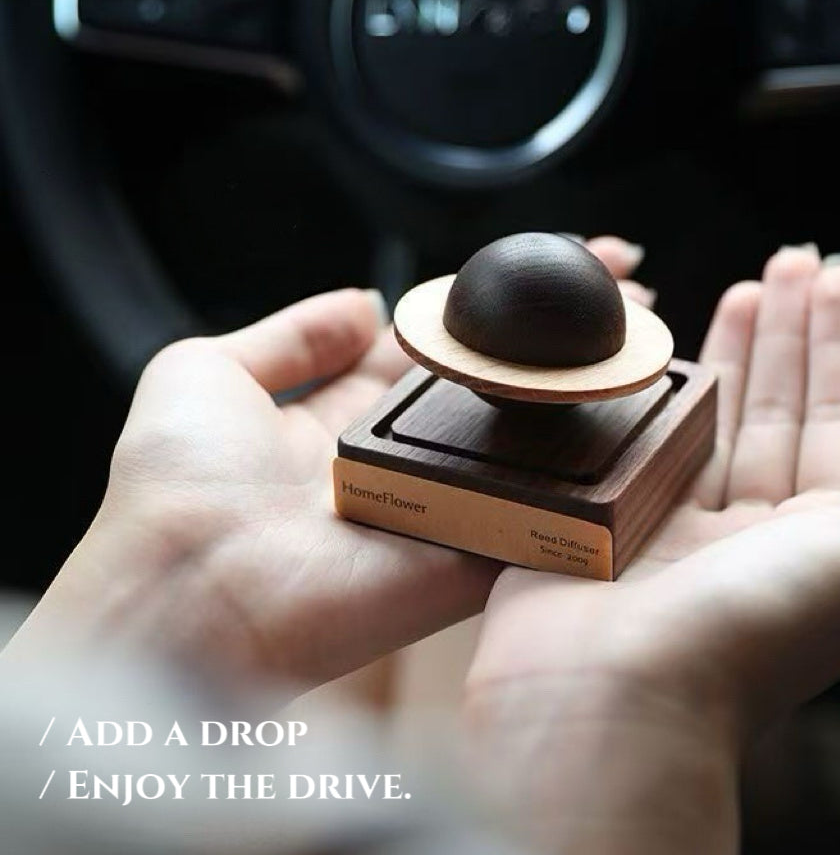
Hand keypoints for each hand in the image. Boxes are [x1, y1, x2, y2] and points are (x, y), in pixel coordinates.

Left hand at [7, 238, 647, 686]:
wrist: (181, 594)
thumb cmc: (174, 488)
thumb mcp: (203, 372)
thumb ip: (290, 335)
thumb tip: (363, 299)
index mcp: (350, 414)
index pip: (443, 342)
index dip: (496, 304)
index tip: (550, 261)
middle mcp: (408, 457)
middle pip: (502, 385)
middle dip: (562, 338)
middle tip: (627, 290)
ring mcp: (445, 504)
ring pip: (536, 441)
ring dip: (594, 390)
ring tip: (649, 335)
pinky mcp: (472, 553)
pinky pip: (544, 511)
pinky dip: (594, 473)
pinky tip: (649, 416)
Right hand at [464, 247, 839, 854]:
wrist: (614, 692)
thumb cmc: (752, 631)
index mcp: (820, 538)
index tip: (838, 277)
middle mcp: (754, 529)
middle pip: (779, 405)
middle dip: (791, 330)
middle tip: (792, 258)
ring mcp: (678, 520)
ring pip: (716, 414)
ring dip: (734, 346)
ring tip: (746, 283)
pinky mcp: (613, 515)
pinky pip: (644, 439)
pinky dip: (659, 391)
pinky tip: (673, 347)